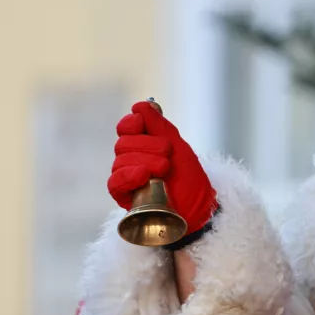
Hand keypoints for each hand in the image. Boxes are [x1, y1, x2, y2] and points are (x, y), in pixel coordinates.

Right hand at [108, 102, 216, 231]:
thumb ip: (159, 125)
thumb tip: (140, 104)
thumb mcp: (179, 147)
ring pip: (120, 161)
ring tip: (165, 169)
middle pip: (124, 143)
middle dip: (148, 145)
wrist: (198, 209)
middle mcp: (132, 160)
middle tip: (168, 154)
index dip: (131, 123)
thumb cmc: (190, 179)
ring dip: (146, 161)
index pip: (125, 128)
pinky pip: (115, 182)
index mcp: (143, 145)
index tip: (142, 123)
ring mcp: (127, 179)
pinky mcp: (124, 197)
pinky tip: (143, 175)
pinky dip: (129, 175)